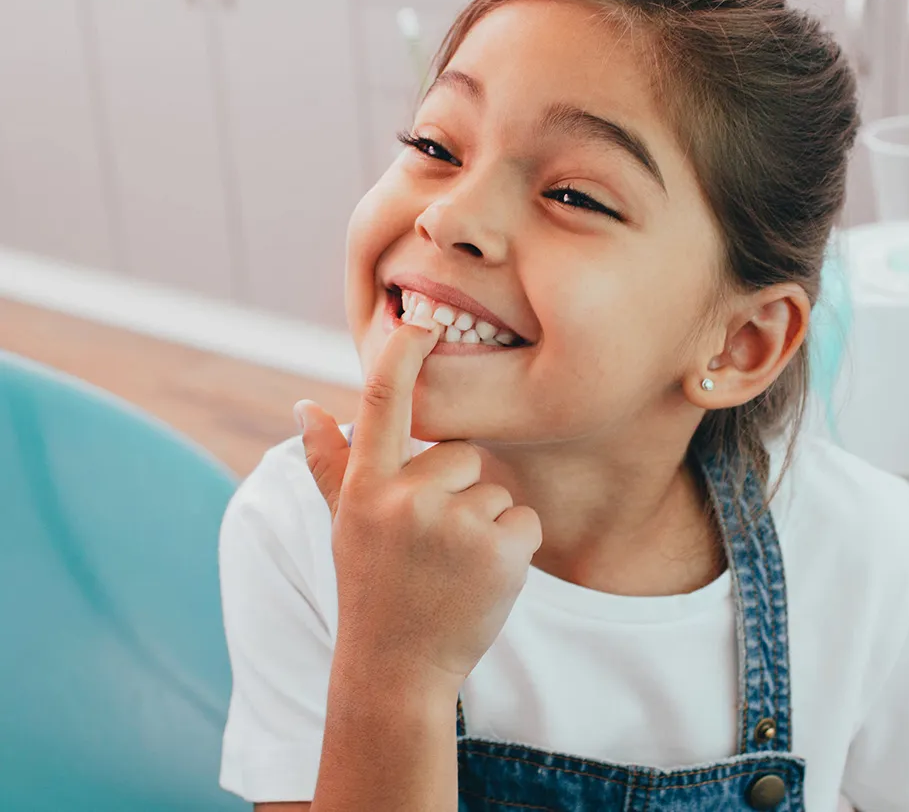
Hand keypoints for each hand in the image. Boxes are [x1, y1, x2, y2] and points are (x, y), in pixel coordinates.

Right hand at [294, 322, 541, 688]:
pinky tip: (481, 579)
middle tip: (432, 544)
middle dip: (457, 490)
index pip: (381, 402)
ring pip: (494, 490)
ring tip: (452, 568)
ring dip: (483, 523)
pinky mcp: (500, 551)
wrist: (398, 670)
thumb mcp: (344, 524)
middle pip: (461, 453)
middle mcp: (406, 499)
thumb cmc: (372, 586)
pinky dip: (513, 547)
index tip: (420, 318)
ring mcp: (454, 525)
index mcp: (366, 487)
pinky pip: (524, 519)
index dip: (402, 354)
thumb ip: (328, 463)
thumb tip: (305, 405)